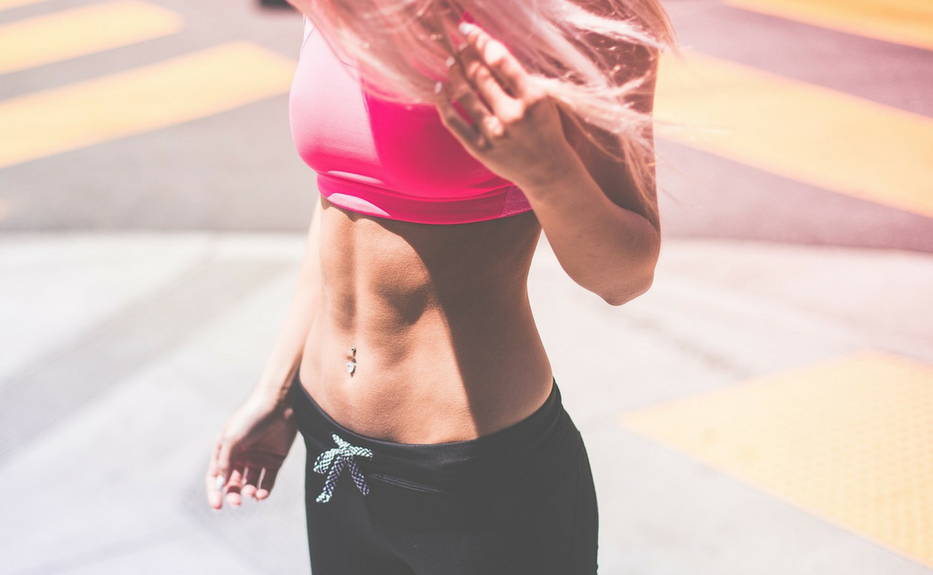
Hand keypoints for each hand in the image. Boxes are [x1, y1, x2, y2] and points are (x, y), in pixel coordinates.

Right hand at [205, 392, 298, 509]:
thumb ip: (223, 463)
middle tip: (237, 502)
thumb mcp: (231, 439)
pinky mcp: (275, 459)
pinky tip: (262, 494)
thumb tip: (219, 485)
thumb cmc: (250, 418)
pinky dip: (265, 490)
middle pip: (233, 483)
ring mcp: (258, 458)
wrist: (277, 404)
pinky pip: (268, 480)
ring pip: (251, 483)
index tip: (217, 506)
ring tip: (252, 492)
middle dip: (233, 494)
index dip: (214, 492)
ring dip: (249, 491)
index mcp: (225, 450)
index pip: (216, 476)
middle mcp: (241, 456)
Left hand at [432, 21, 577, 188]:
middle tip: (460, 47)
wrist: (548, 170)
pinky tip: (440, 88)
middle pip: (480, 75)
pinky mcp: (479, 149)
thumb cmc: (544, 127)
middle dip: (465, 55)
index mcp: (533, 98)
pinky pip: (452, 120)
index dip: (480, 41)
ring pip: (463, 94)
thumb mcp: (542, 98)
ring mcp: (494, 134)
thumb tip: (485, 49)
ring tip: (452, 63)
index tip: (468, 30)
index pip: (501, 60)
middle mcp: (513, 116)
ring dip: (454, 73)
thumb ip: (518, 77)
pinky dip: (443, 101)